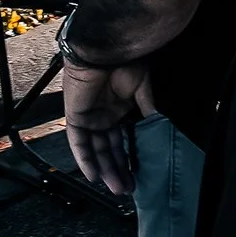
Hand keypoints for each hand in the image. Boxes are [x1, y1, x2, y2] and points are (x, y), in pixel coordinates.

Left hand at [62, 59, 153, 194]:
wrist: (105, 49)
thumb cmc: (125, 60)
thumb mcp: (142, 88)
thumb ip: (147, 110)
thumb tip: (158, 128)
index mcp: (118, 108)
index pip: (122, 139)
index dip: (128, 156)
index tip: (138, 173)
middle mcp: (103, 115)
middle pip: (109, 148)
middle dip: (118, 169)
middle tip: (128, 188)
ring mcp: (89, 117)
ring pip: (96, 149)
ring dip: (105, 169)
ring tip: (118, 187)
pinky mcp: (76, 116)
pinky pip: (79, 142)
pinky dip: (86, 159)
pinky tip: (94, 176)